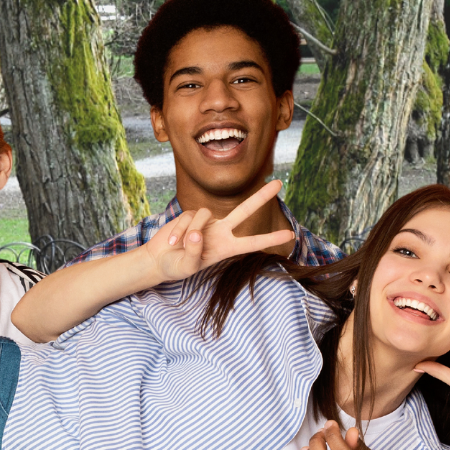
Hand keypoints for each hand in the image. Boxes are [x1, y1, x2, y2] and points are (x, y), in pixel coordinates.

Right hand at [142, 179, 292, 281]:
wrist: (158, 259)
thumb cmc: (175, 267)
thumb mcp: (186, 266)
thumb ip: (194, 252)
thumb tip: (199, 233)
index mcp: (226, 248)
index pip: (252, 242)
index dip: (270, 238)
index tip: (290, 235)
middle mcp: (220, 232)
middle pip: (244, 210)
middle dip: (261, 197)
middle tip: (279, 182)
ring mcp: (206, 222)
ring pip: (203, 214)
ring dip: (189, 231)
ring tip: (178, 246)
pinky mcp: (190, 215)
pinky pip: (188, 216)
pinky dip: (178, 230)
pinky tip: (173, 241)